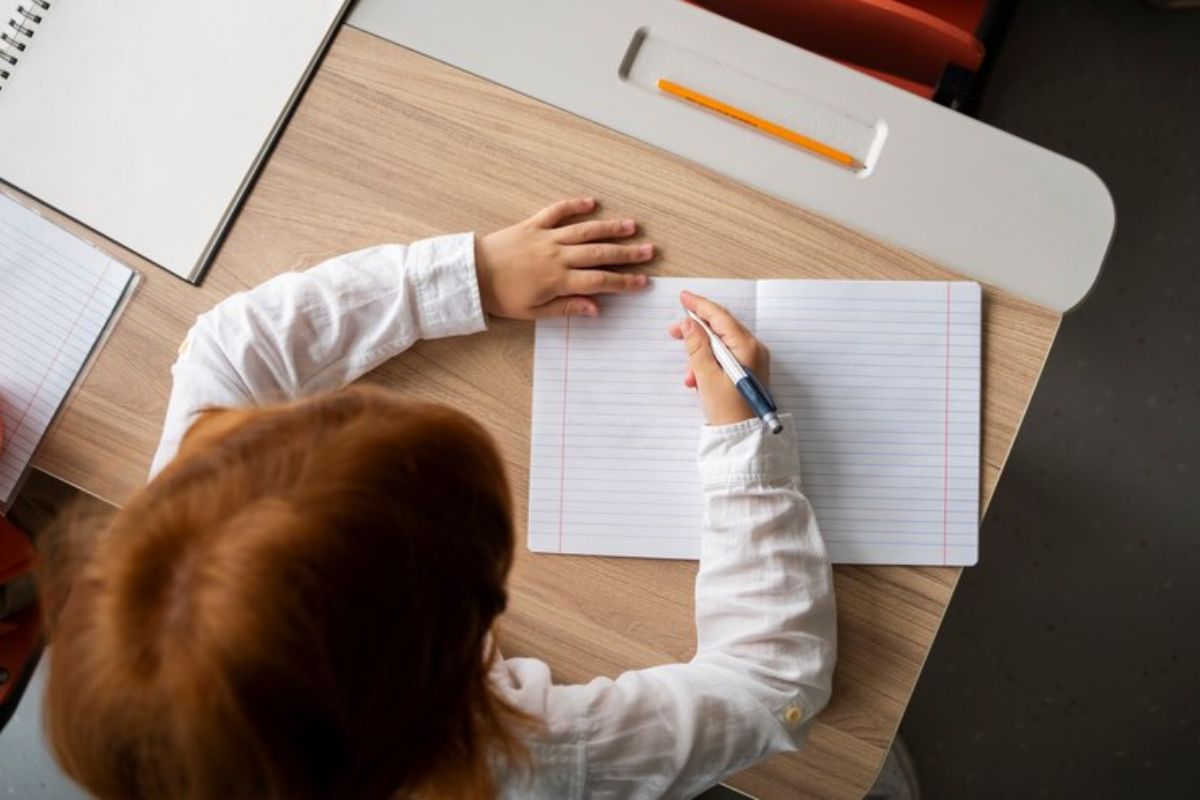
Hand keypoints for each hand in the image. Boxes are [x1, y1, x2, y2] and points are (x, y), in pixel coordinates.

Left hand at [475, 197, 653, 319]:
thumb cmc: (501, 297)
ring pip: (585, 230)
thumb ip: (566, 308)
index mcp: (558, 280)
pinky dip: (575, 205)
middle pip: (599, 253)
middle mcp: (557, 256)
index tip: (643, 282)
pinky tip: (591, 202)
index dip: (624, 282)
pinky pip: (557, 211)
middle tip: (649, 251)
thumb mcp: (533, 312)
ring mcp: (546, 237)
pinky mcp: (532, 224)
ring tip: (632, 226)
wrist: (471, 274)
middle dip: (627, 253)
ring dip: (610, 228)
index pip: (600, 282)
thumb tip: (596, 308)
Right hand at [668, 291, 769, 426]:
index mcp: (746, 347)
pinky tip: (698, 380)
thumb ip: (697, 347)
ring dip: (700, 354)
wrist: (744, 438)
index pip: (720, 317)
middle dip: (696, 331)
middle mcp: (754, 349)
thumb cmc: (728, 411)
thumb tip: (689, 324)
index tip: (683, 297)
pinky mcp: (748, 371)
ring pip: (720, 344)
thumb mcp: (706, 376)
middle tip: (674, 332)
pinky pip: (725, 358)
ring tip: (689, 374)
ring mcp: (752, 360)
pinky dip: (709, 364)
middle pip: (721, 328)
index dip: (699, 306)